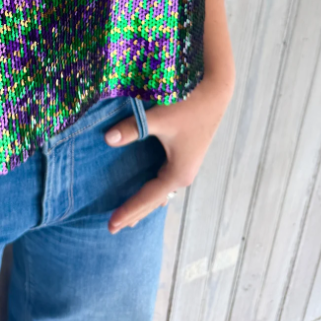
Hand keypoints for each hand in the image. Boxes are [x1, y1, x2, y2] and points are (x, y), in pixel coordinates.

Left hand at [104, 75, 233, 233]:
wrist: (214, 92)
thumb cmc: (188, 106)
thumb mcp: (158, 118)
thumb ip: (133, 129)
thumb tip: (107, 139)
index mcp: (178, 173)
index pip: (147, 199)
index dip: (128, 211)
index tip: (111, 225)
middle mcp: (182, 175)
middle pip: (153, 201)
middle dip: (134, 214)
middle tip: (112, 228)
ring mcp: (185, 167)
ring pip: (160, 193)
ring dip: (144, 204)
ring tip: (129, 218)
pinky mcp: (184, 157)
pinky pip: (164, 182)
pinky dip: (152, 191)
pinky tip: (149, 192)